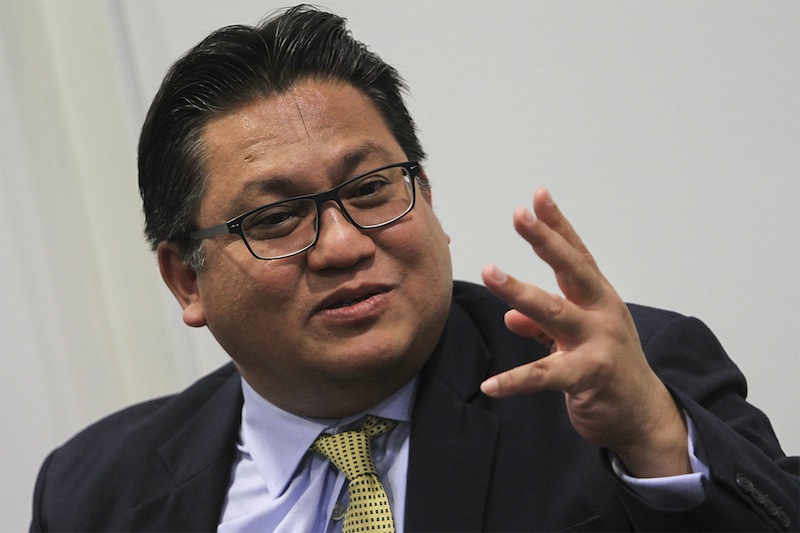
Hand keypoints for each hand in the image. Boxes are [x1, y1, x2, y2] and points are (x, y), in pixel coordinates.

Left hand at [480, 188, 690, 477]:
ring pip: (554, 311)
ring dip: (519, 291)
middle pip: (572, 270)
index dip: (558, 226)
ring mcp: (597, 344)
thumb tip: (510, 315)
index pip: (577, 256)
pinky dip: (515, 380)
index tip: (538, 196)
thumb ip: (543, 326)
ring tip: (489, 272)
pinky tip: (490, 384)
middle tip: (519, 215)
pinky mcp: (588, 377)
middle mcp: (602, 314)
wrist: (643, 417)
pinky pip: (544, 375)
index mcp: (600, 300)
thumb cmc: (610, 370)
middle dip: (545, 240)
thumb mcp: (579, 340)